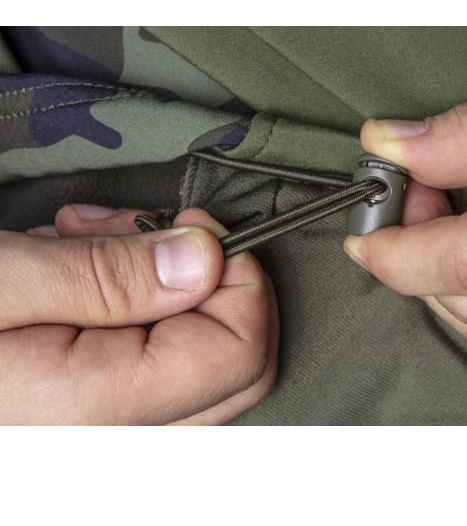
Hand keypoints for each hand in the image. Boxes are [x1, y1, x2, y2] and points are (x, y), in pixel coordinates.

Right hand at [1, 204, 277, 423]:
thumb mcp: (0, 279)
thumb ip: (108, 277)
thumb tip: (208, 260)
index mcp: (98, 409)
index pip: (240, 354)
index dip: (242, 281)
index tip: (204, 230)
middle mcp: (117, 435)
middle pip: (236, 362)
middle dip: (209, 281)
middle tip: (156, 230)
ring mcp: (112, 427)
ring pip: (201, 353)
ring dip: (162, 281)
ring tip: (85, 239)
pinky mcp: (100, 406)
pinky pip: (159, 354)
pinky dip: (136, 299)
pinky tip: (80, 266)